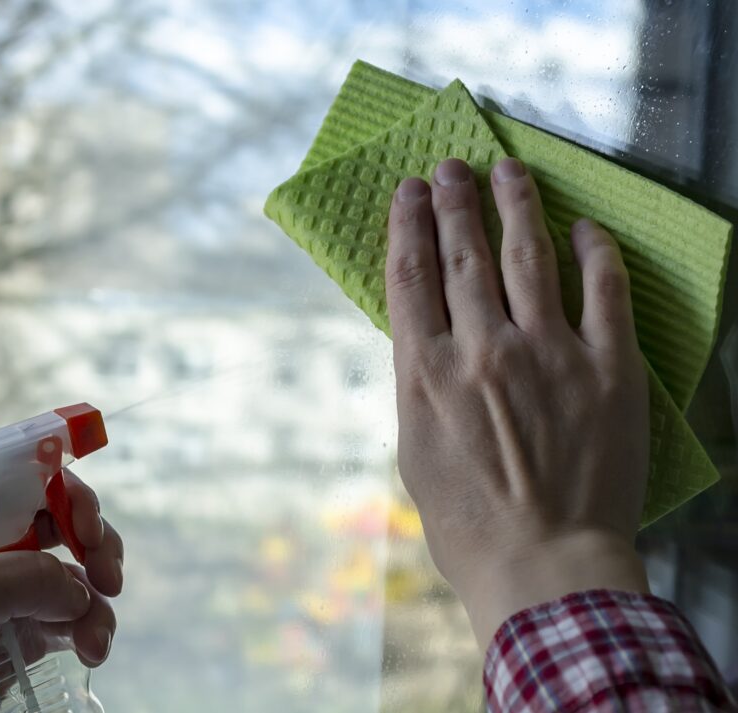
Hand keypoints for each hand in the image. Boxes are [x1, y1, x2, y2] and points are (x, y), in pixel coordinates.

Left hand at [0, 470, 123, 712]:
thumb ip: (23, 578)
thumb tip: (78, 592)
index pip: (25, 478)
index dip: (65, 492)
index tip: (85, 529)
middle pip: (63, 520)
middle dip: (97, 544)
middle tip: (109, 577)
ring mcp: (8, 593)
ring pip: (77, 574)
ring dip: (98, 602)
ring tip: (95, 640)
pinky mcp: (24, 633)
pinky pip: (76, 617)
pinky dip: (93, 630)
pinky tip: (92, 651)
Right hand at [385, 157, 649, 646]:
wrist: (544, 567)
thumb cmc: (468, 524)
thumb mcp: (415, 452)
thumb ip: (420, 385)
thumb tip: (428, 338)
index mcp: (427, 374)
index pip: (411, 277)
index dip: (408, 225)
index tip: (409, 191)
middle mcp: (483, 352)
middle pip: (464, 256)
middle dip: (454, 203)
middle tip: (451, 168)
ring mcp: (550, 355)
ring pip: (529, 258)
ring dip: (515, 207)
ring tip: (507, 171)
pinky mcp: (609, 370)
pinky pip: (604, 292)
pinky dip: (594, 252)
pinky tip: (584, 226)